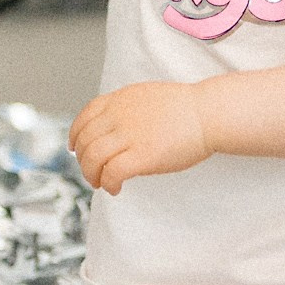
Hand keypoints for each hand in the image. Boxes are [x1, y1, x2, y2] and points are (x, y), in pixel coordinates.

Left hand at [70, 80, 210, 193]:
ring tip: (100, 184)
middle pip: (85, 140)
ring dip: (91, 175)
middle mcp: (119, 115)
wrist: (209, 113)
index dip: (75, 135)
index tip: (75, 148)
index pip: (85, 117)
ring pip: (92, 158)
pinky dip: (108, 184)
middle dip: (83, 160)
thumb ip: (127, 108)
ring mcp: (129, 135)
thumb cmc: (187, 108)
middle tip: (92, 173)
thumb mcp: (147, 96)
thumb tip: (115, 126)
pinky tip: (116, 189)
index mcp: (120, 100)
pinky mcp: (142, 155)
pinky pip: (111, 173)